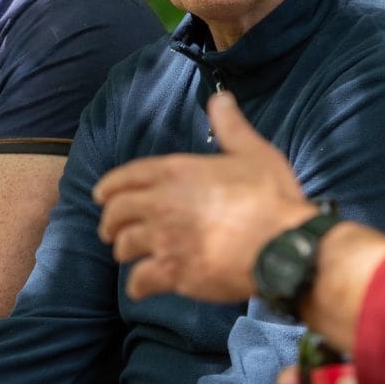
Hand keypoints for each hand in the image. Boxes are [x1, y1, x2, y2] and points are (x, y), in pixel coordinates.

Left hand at [94, 92, 315, 300]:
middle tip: (111, 230)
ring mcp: (164, 239)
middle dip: (110, 222)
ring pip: (124, 247)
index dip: (109, 187)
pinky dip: (138, 284)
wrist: (283, 245)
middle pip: (116, 213)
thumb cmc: (272, 197)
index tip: (101, 196)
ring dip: (124, 251)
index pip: (126, 177)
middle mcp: (162, 203)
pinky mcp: (173, 273)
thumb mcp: (253, 152)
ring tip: (129, 255)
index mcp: (176, 171)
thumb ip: (230, 126)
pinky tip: (142, 286)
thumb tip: (220, 97)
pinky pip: (139, 280)